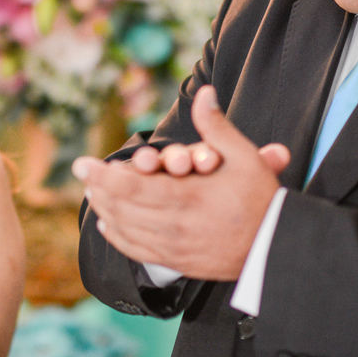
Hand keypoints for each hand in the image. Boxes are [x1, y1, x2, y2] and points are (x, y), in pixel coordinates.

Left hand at [74, 85, 290, 280]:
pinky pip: (138, 252)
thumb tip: (204, 93)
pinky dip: (119, 238)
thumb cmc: (262, 199)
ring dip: (105, 210)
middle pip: (123, 208)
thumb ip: (216, 126)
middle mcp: (177, 226)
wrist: (276, 248)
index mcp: (189, 198)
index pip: (133, 188)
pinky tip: (108, 224)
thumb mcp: (245, 157)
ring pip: (127, 230)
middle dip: (97, 189)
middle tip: (81, 173)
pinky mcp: (178, 263)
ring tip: (92, 193)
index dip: (103, 176)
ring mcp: (176, 248)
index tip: (82, 164)